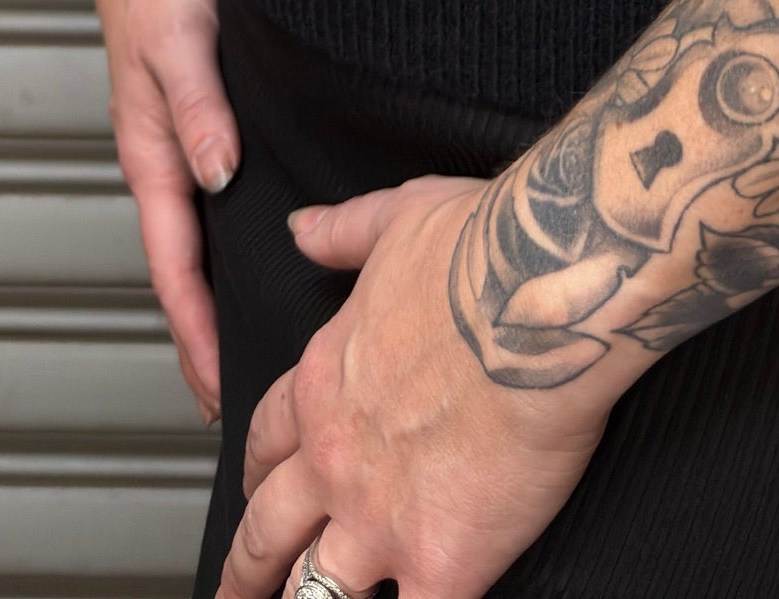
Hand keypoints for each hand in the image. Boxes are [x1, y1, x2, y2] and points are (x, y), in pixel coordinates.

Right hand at [92, 0, 237, 419]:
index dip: (194, 328)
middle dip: (209, 331)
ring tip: (266, 340)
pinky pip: (230, 189)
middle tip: (247, 396)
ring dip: (229, 287)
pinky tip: (281, 245)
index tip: (216, 389)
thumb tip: (216, 176)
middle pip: (190, 263)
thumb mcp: (178, 36)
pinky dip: (244, 233)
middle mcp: (173, 153)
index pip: (173, 263)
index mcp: (152, 150)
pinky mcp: (219, 110)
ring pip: (211, 231)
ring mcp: (194, 135)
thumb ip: (197, 104)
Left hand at [217, 177, 614, 598]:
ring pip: (314, 594)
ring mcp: (382, 522)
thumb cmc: (484, 250)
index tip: (258, 484)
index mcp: (326, 382)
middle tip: (237, 592)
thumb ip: (345, 232)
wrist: (541, 297)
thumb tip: (306, 229)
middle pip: (267, 533)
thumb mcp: (399, 218)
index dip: (259, 469)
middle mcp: (337, 460)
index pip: (268, 439)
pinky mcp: (443, 563)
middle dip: (247, 569)